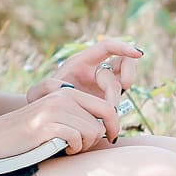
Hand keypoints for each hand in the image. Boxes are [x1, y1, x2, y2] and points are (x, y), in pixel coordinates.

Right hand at [0, 88, 121, 154]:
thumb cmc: (28, 135)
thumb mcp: (55, 118)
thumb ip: (77, 118)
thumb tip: (109, 132)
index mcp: (67, 92)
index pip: (106, 106)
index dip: (115, 125)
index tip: (112, 138)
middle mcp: (63, 97)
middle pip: (102, 123)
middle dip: (95, 140)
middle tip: (79, 147)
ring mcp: (54, 110)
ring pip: (92, 132)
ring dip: (82, 146)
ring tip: (66, 147)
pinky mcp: (46, 125)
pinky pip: (77, 139)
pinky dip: (72, 149)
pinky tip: (58, 148)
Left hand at [26, 38, 142, 109]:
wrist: (45, 117)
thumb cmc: (40, 101)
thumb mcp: (36, 93)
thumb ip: (45, 88)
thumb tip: (64, 87)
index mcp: (82, 62)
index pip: (108, 47)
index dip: (124, 47)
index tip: (138, 54)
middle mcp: (96, 71)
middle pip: (123, 65)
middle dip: (119, 84)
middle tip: (108, 105)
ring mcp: (104, 86)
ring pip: (125, 83)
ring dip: (118, 99)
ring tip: (105, 115)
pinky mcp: (107, 102)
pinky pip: (120, 103)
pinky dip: (117, 115)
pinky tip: (108, 128)